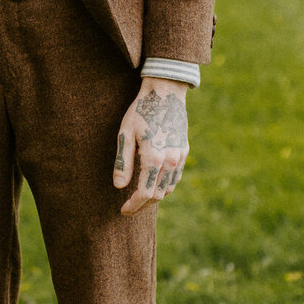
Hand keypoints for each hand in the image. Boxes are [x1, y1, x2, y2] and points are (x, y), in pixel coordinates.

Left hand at [114, 78, 188, 213]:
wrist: (165, 93)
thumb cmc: (140, 111)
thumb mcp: (125, 134)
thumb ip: (123, 162)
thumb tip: (119, 187)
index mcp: (154, 158)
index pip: (144, 194)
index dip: (133, 205)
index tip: (123, 210)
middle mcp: (170, 161)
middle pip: (157, 195)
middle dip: (142, 205)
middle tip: (129, 207)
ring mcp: (180, 157)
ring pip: (168, 188)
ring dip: (154, 196)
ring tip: (139, 197)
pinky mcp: (184, 151)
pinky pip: (175, 177)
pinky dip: (164, 185)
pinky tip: (153, 184)